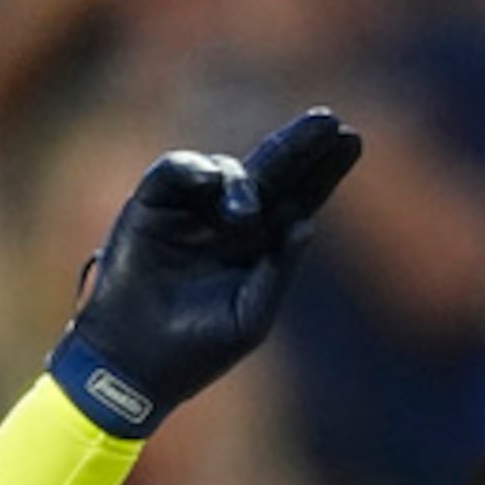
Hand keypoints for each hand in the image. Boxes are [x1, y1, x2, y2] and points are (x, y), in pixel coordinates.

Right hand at [49, 107, 363, 435]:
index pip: (299, 199)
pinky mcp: (152, 205)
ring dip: (241, 183)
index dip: (324, 170)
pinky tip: (210, 183)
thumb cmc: (197, 350)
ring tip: (243, 216)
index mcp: (260, 246)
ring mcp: (191, 211)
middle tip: (328, 120)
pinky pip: (176, 171)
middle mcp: (229, 221)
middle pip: (272, 171)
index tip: (351, 138)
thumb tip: (306, 221)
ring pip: (227, 170)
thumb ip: (280, 268)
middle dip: (301, 145)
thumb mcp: (251, 315)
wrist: (133, 364)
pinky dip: (194, 170)